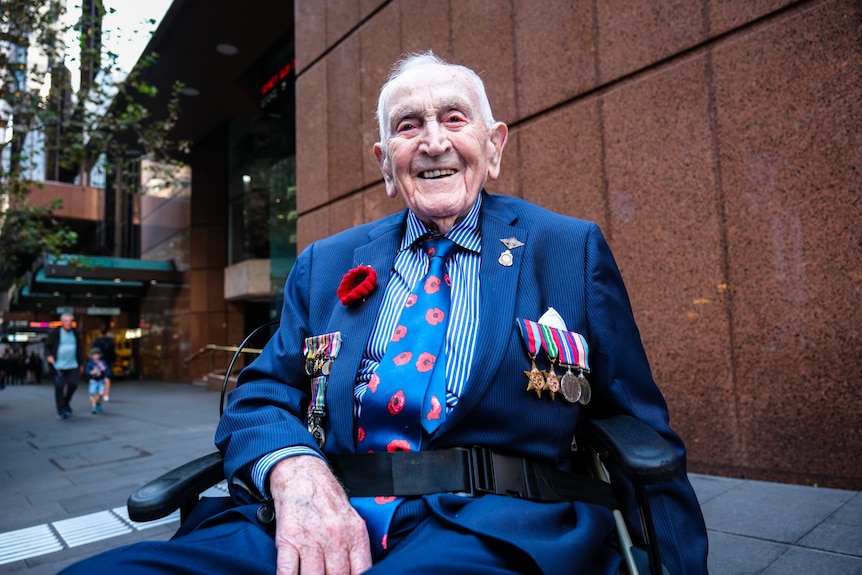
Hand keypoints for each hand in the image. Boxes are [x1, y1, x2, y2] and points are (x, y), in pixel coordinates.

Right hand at [269, 455, 371, 574]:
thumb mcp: (352, 519)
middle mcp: (335, 538)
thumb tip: (358, 573)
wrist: (302, 473)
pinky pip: (287, 571)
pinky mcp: (288, 540)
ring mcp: (311, 540)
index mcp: (355, 534)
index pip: (362, 570)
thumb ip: (356, 547)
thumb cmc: (327, 497)